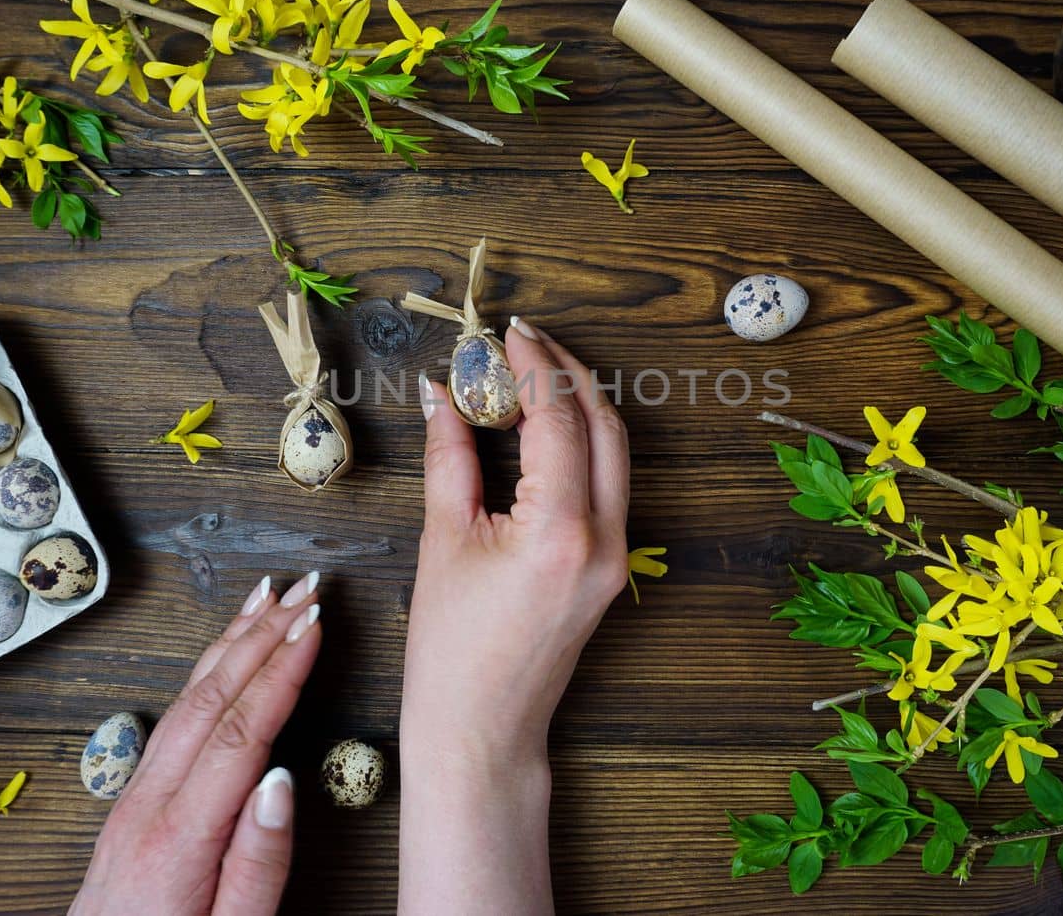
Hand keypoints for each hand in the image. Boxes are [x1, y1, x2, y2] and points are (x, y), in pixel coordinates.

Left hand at [71, 573, 322, 915]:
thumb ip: (258, 862)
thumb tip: (282, 783)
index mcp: (178, 837)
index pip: (241, 731)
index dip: (282, 670)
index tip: (315, 625)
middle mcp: (148, 807)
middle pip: (211, 698)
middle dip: (262, 634)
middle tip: (305, 589)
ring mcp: (133, 799)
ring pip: (187, 698)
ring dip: (232, 641)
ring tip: (269, 598)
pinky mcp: (130, 802)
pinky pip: (173, 717)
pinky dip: (206, 671)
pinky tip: (225, 654)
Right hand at [399, 317, 629, 914]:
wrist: (482, 730)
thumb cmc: (451, 651)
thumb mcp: (443, 541)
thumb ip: (450, 457)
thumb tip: (444, 393)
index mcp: (559, 531)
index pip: (558, 419)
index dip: (533, 367)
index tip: (506, 333)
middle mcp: (605, 539)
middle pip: (605, 425)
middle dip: (568, 373)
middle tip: (524, 341)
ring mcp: (619, 556)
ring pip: (615, 453)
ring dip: (580, 406)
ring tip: (531, 375)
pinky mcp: (614, 568)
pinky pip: (609, 486)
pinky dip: (581, 446)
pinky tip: (541, 430)